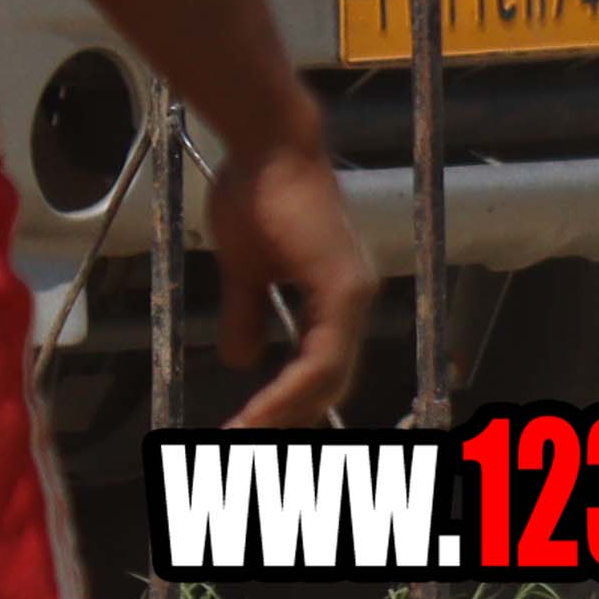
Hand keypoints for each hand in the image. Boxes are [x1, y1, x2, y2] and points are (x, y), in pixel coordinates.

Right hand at [198, 134, 367, 429]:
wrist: (267, 149)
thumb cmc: (256, 197)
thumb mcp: (246, 268)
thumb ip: (248, 313)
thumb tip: (244, 359)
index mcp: (336, 299)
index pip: (322, 368)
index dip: (289, 403)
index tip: (249, 429)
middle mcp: (355, 301)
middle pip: (331, 382)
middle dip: (289, 419)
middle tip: (246, 449)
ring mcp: (353, 294)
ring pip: (330, 376)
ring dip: (287, 412)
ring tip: (248, 438)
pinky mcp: (342, 286)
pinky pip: (322, 355)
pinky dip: (292, 387)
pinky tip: (264, 411)